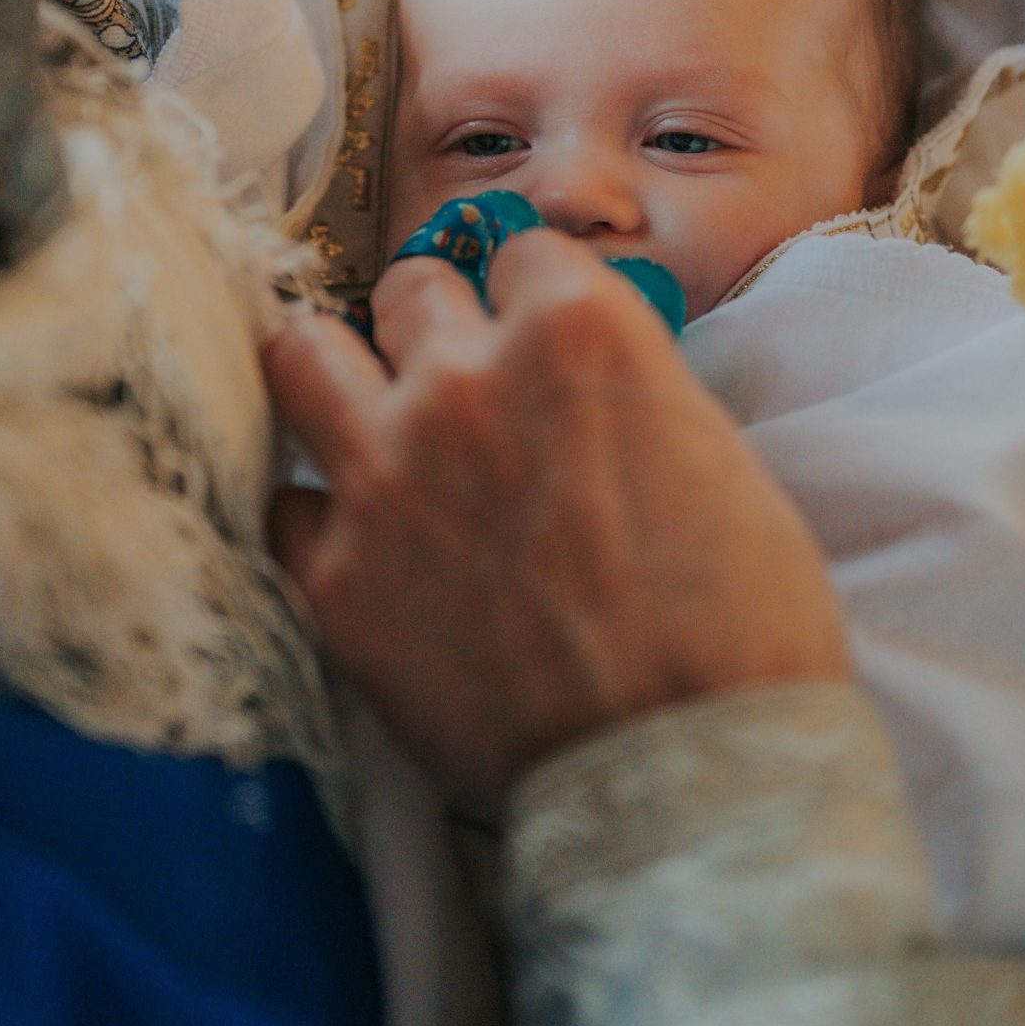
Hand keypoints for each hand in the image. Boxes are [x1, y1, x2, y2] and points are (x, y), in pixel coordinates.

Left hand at [265, 233, 852, 811]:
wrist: (689, 773)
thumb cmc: (739, 621)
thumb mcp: (711, 450)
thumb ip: (622, 384)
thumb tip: (574, 379)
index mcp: (576, 330)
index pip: (519, 251)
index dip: (533, 297)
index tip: (535, 331)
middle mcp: (464, 378)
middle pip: (406, 288)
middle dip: (434, 324)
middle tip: (456, 375)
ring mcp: (385, 475)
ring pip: (301, 355)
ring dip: (339, 376)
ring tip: (367, 416)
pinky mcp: (334, 580)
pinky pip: (285, 507)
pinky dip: (319, 521)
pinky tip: (363, 548)